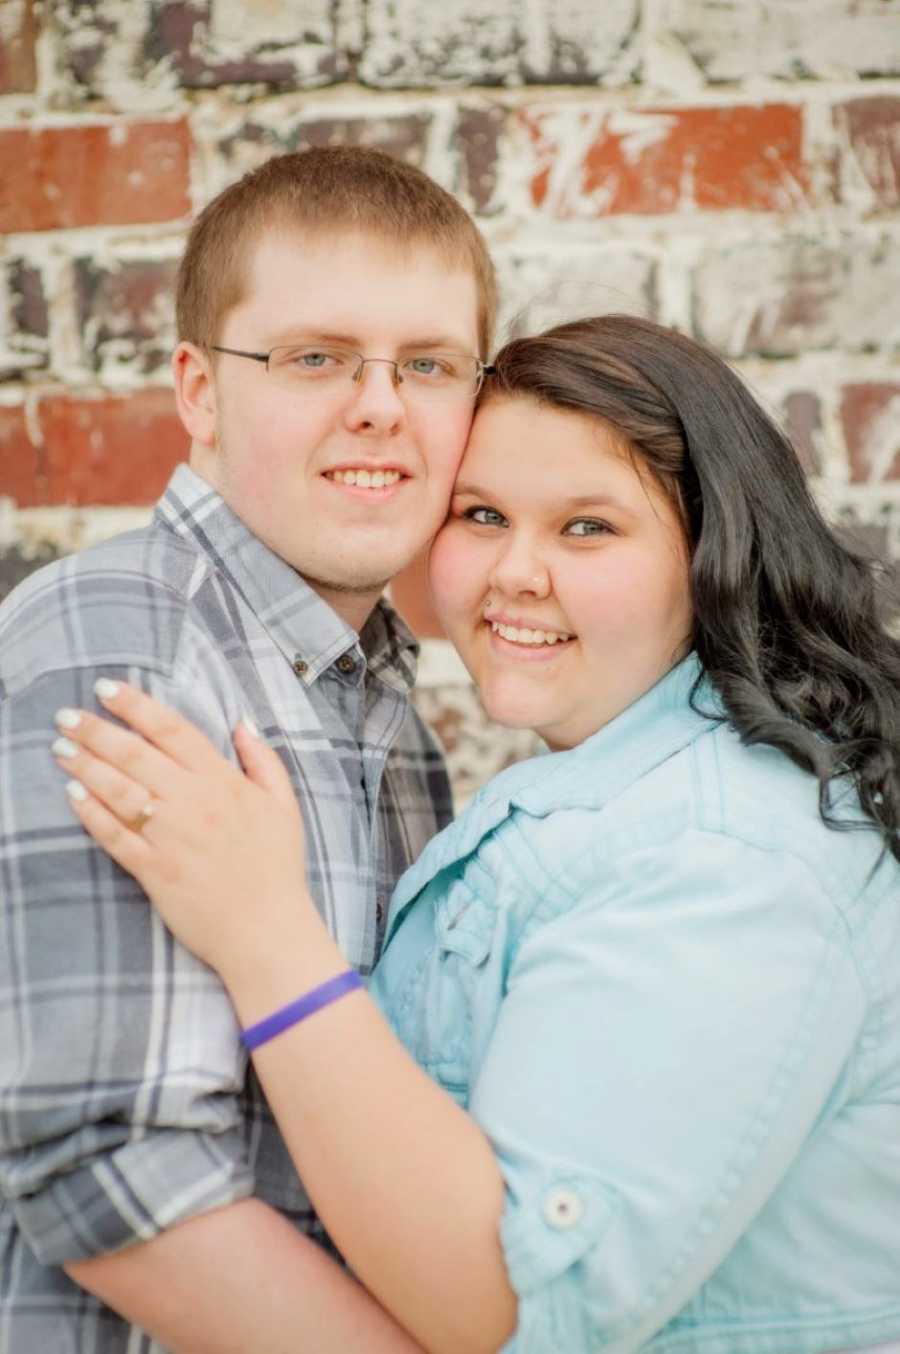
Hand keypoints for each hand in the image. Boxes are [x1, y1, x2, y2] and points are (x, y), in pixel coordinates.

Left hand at [52, 681, 312, 982]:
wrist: (267, 930)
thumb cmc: (278, 867)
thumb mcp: (284, 805)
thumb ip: (262, 760)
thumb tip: (241, 724)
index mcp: (223, 781)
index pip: (171, 730)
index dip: (136, 705)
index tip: (107, 689)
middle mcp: (192, 803)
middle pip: (134, 754)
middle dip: (95, 730)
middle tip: (65, 715)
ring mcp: (170, 837)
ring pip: (117, 790)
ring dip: (84, 765)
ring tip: (60, 748)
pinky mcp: (153, 870)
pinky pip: (114, 835)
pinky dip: (90, 813)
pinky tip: (72, 795)